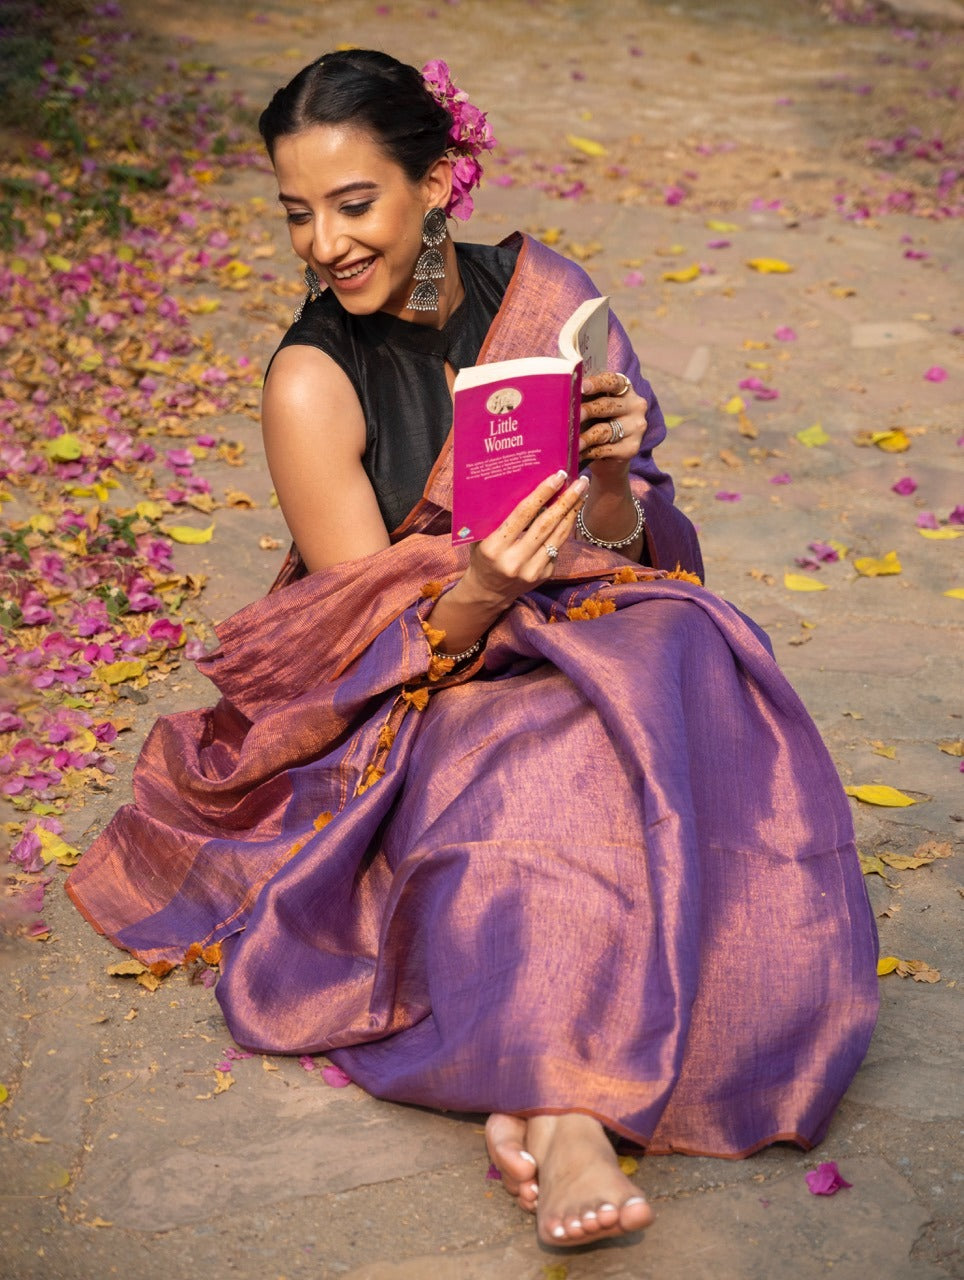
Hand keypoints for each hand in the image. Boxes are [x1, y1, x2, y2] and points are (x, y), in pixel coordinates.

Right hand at [461, 470, 589, 610]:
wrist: (488, 592)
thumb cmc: (483, 556)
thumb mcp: (482, 536)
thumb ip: (497, 516)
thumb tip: (522, 484)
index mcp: (494, 547)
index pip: (523, 514)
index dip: (542, 494)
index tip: (557, 477)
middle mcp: (515, 560)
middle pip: (547, 524)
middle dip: (566, 500)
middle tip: (581, 482)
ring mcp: (532, 570)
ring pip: (558, 536)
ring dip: (572, 512)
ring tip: (582, 493)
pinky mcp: (544, 575)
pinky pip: (557, 546)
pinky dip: (564, 528)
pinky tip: (570, 513)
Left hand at [579, 371, 647, 481]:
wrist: (611, 454)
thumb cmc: (598, 421)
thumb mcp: (594, 406)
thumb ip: (584, 399)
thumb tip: (563, 400)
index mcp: (625, 389)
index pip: (613, 382)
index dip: (597, 383)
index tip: (581, 387)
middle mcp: (635, 406)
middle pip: (608, 406)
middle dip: (588, 410)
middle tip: (573, 415)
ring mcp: (636, 427)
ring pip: (607, 430)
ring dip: (586, 437)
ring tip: (572, 442)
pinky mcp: (631, 448)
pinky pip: (606, 449)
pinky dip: (589, 452)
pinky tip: (577, 454)